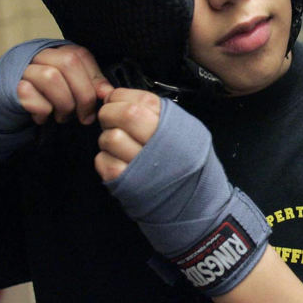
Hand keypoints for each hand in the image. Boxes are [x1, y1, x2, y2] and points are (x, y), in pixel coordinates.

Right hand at [0, 40, 112, 176]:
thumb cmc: (35, 106)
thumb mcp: (63, 94)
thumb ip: (83, 87)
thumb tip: (107, 92)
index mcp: (50, 51)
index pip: (80, 54)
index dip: (95, 78)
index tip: (102, 99)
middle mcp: (33, 54)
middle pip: (69, 62)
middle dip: (83, 93)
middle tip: (84, 116)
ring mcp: (17, 68)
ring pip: (51, 76)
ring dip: (63, 103)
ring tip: (62, 117)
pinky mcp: (5, 87)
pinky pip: (30, 95)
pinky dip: (42, 111)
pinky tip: (41, 118)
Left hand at [97, 94, 270, 294]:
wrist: (198, 206)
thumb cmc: (189, 166)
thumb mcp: (186, 131)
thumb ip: (155, 112)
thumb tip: (113, 95)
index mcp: (175, 124)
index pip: (139, 98)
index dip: (120, 97)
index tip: (117, 101)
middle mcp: (161, 142)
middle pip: (123, 115)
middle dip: (109, 113)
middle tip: (111, 120)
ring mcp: (143, 164)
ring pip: (109, 138)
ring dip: (107, 140)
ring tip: (119, 147)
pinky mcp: (128, 184)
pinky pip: (103, 162)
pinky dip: (106, 161)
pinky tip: (120, 164)